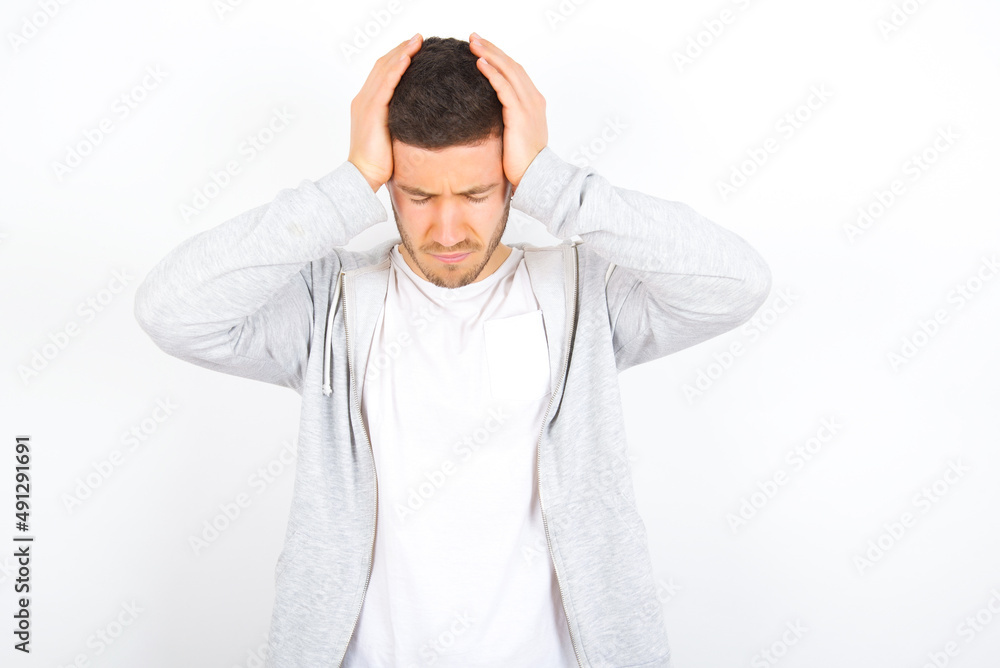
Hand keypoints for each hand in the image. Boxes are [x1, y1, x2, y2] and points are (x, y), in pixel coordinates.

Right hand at [348, 33, 422, 191]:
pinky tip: (408, 60)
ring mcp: (366, 104)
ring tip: (417, 42)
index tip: (414, 49)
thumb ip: (400, 120)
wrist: (363, 175)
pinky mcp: (372, 112)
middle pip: (383, 65)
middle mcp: (364, 99)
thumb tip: (421, 117)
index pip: (382, 73)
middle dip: (401, 49)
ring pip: (384, 71)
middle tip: (419, 38)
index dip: (398, 58)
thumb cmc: (379, 161)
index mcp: (367, 103)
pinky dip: (396, 71)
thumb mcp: (392, 135)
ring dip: (402, 53)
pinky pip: (385, 86)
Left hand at [469, 33, 547, 193]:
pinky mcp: (519, 115)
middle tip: (473, 37)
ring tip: (473, 44)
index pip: (515, 72)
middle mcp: (533, 100)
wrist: (536, 176)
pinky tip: (480, 63)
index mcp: (533, 103)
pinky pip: (504, 87)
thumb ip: (506, 119)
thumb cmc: (523, 161)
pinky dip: (493, 73)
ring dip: (490, 55)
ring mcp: (528, 106)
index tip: (482, 47)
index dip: (499, 57)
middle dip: (492, 49)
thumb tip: (487, 115)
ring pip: (508, 71)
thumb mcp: (515, 135)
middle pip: (511, 66)